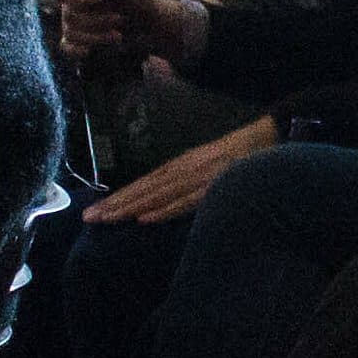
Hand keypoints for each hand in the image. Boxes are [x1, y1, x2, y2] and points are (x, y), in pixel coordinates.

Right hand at [58, 0, 188, 61]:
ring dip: (94, 37)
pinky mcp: (79, 40)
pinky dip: (76, 49)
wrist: (148, 23)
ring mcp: (73, 22)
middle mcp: (73, 4)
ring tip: (118, 36)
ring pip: (70, 32)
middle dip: (96, 19)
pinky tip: (89, 51)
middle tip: (120, 18)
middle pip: (70, 15)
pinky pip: (67, 46)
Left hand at [85, 114, 277, 225]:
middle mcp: (183, 169)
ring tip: (106, 220)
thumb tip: (165, 200)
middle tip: (87, 219)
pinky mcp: (213, 186)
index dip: (119, 197)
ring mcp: (197, 177)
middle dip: (115, 204)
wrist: (270, 137)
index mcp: (181, 165)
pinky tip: (145, 219)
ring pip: (157, 196)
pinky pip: (185, 201)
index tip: (96, 210)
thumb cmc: (242, 154)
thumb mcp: (208, 164)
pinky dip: (165, 210)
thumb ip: (188, 179)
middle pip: (143, 190)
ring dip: (129, 208)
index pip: (143, 184)